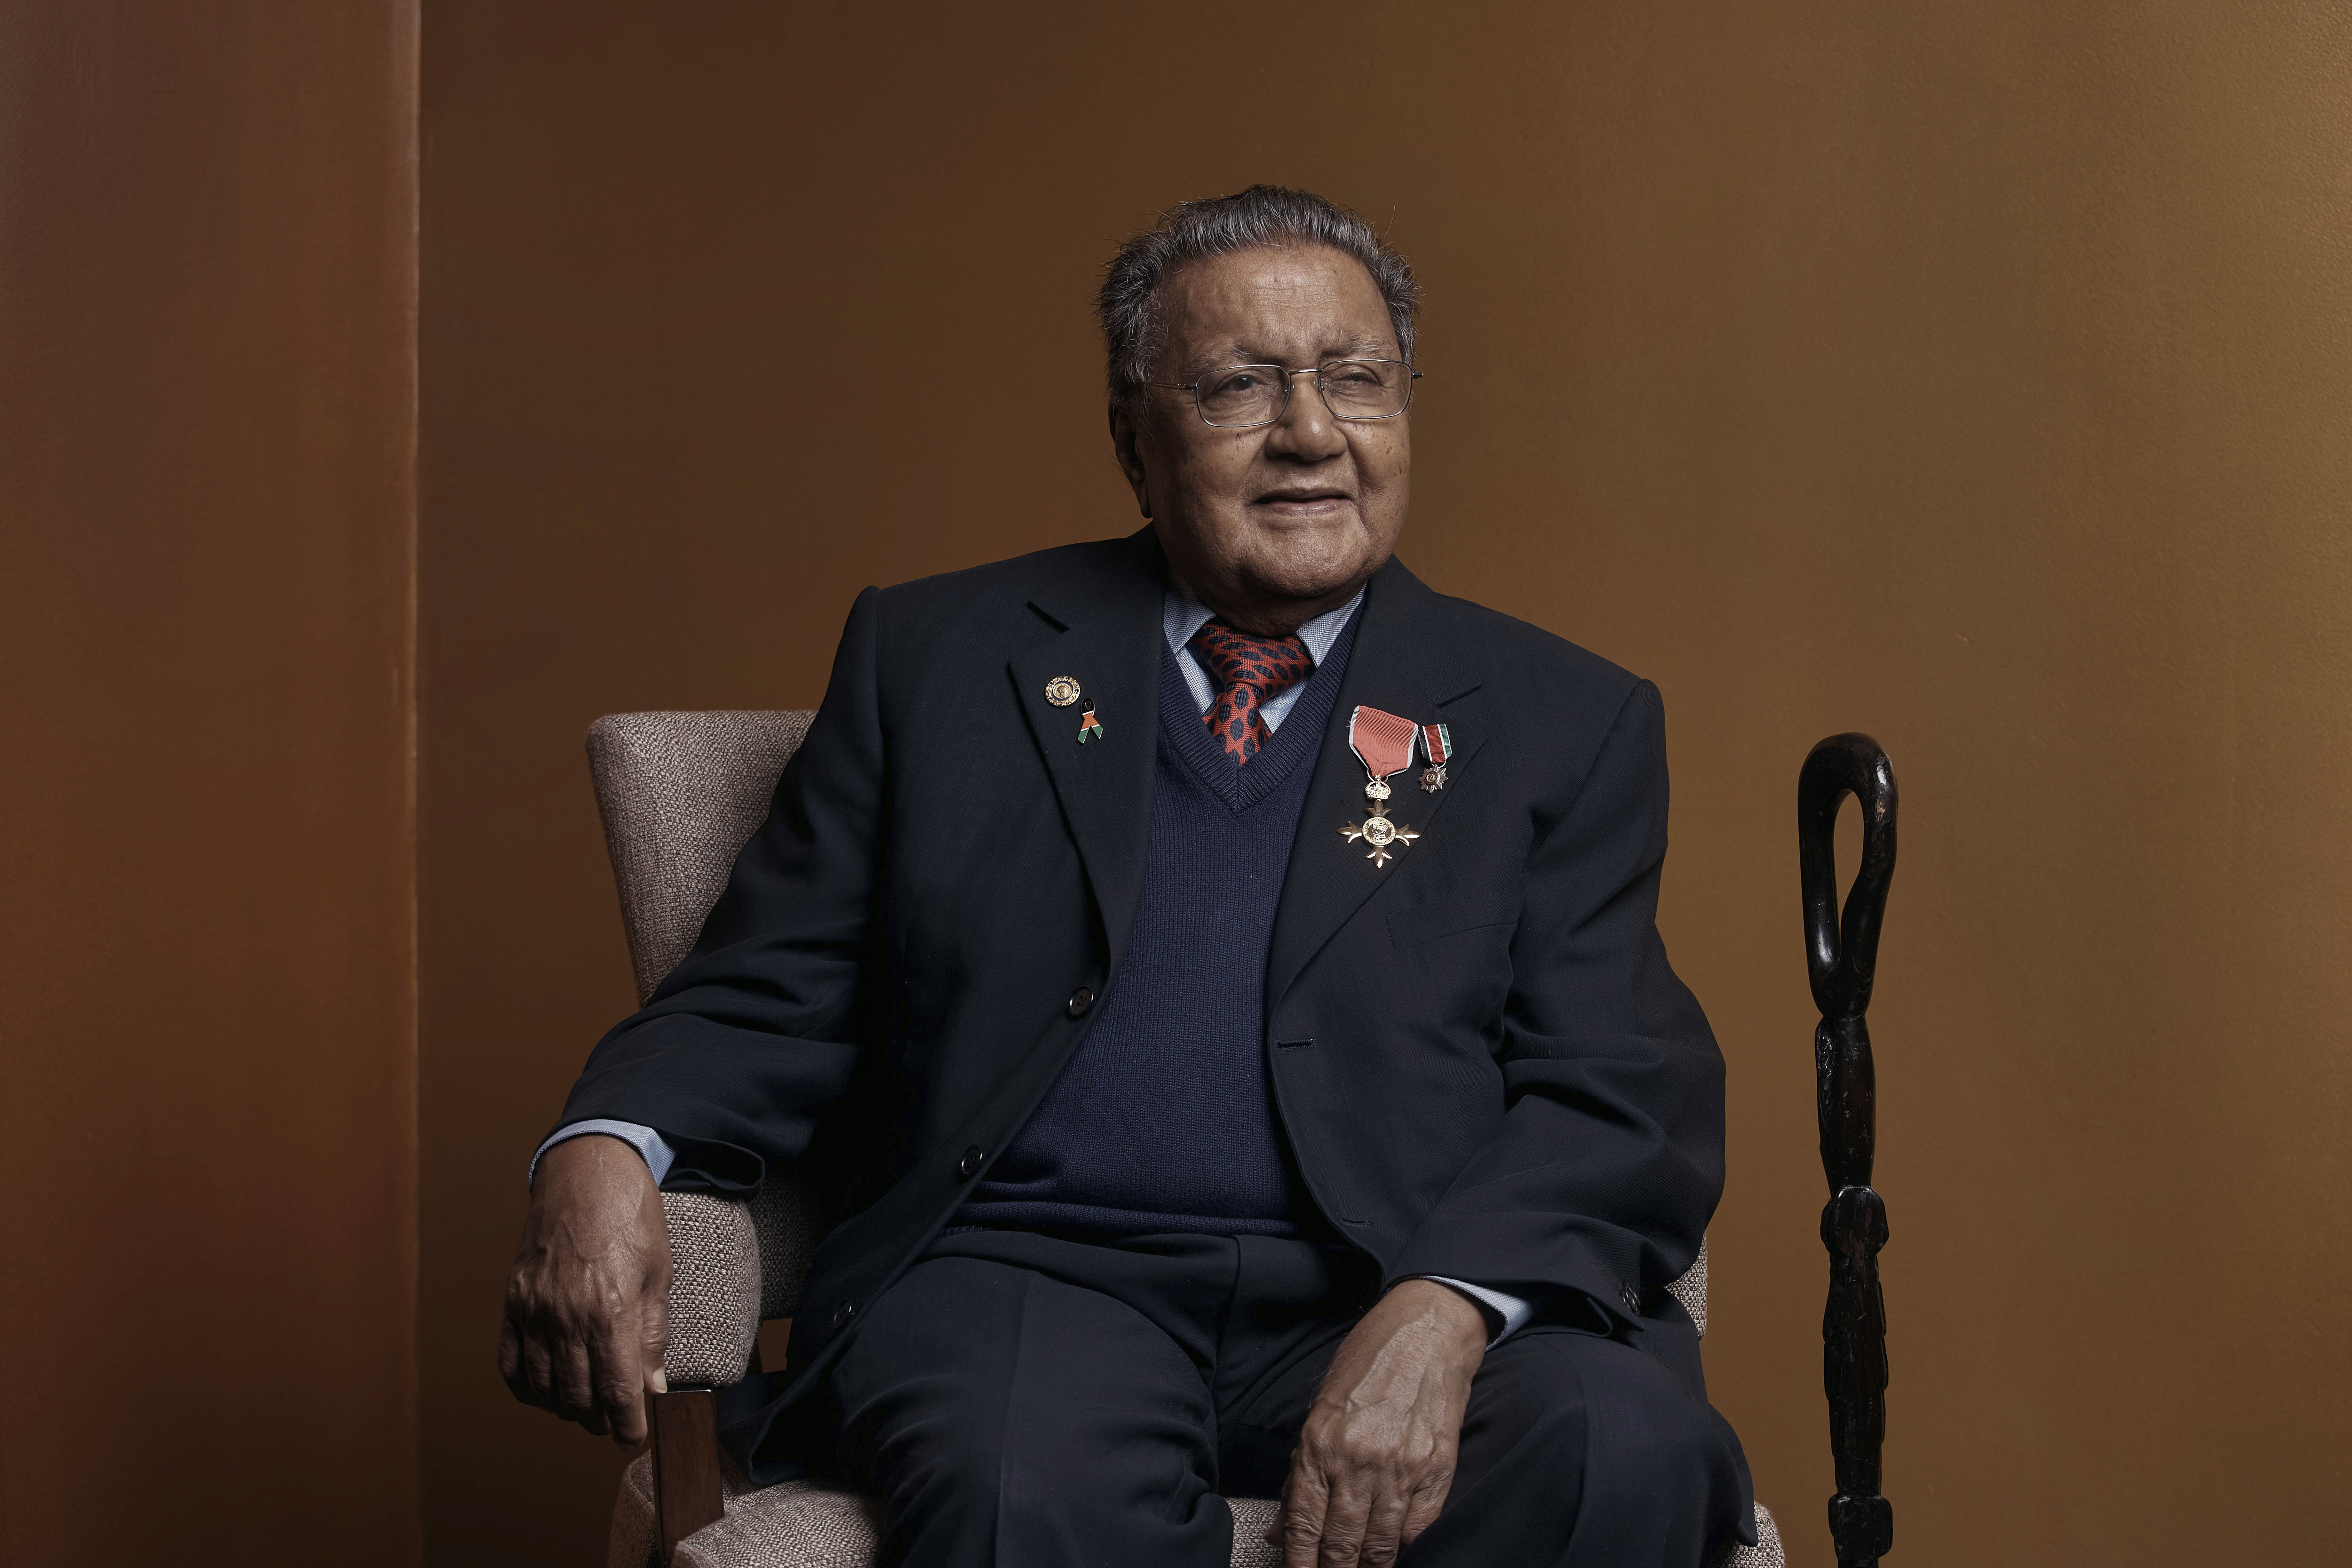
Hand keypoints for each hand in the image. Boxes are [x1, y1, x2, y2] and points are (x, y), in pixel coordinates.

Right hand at [498, 1134, 672, 1444]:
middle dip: (598, 1419)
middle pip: (578, 1396)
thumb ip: (653, 1334)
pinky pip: (511, 1362)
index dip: (626, 1424)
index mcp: (611, 1310)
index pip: (617, 1391)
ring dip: (565, 1408)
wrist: (586, 1170)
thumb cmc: (630, 1215)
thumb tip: (652, 1386)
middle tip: (613, 1420)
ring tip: (585, 1408)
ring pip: (544, 1386)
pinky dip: (526, 1387)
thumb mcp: (659, 1274)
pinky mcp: (513, 1300)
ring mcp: (534, 1309)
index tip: (633, 1437)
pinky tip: (545, 1391)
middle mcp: (567, 1316)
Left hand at [1274, 1279, 1487, 1566]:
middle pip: (1341, 1544)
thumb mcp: (1320, 1412)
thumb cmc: (1367, 1367)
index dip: (1298, 1564)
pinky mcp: (1436, 1469)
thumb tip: (1281, 1532)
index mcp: (1319, 1444)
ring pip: (1381, 1545)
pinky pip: (1419, 1529)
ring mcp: (1401, 1467)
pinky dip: (1406, 1549)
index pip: (1304, 1525)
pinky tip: (1395, 1554)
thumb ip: (1301, 1475)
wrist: (1425, 1333)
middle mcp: (1358, 1460)